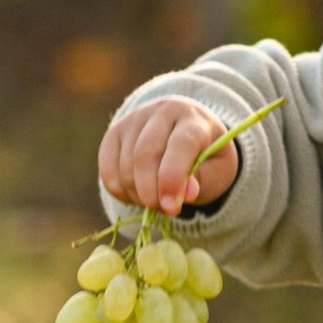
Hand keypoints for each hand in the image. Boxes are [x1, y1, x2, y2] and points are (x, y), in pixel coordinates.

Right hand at [97, 92, 246, 217]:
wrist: (186, 136)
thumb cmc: (205, 158)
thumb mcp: (214, 171)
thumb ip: (201, 181)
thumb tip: (186, 193)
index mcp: (193, 118)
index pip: (180, 144)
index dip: (173, 179)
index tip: (172, 208)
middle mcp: (161, 111)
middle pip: (145, 155)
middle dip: (151, 192)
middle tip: (164, 211)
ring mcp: (134, 119)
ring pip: (125, 166)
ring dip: (138, 195)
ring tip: (156, 202)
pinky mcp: (114, 133)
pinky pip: (108, 171)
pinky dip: (121, 193)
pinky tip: (138, 195)